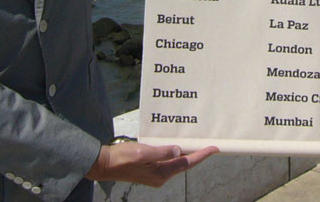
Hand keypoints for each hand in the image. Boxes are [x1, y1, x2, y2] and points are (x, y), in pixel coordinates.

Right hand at [85, 142, 217, 186]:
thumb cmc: (122, 158)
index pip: (187, 163)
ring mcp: (155, 174)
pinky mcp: (149, 169)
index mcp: (161, 173)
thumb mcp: (143, 153)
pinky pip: (166, 160)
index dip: (202, 155)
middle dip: (195, 154)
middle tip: (208, 144)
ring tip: (194, 142)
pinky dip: (173, 153)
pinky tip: (174, 145)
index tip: (214, 149)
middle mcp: (160, 176)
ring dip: (184, 153)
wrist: (104, 164)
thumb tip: (179, 151)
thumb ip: (162, 152)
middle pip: (183, 163)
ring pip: (175, 162)